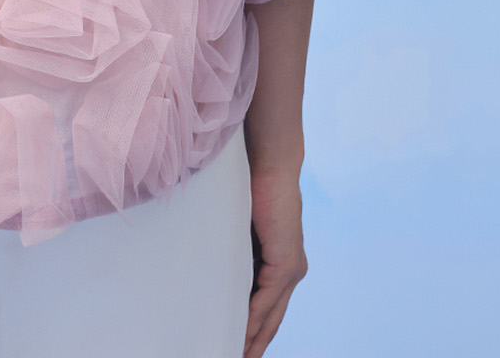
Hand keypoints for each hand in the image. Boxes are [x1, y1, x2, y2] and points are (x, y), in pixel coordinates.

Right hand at [244, 163, 307, 357]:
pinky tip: (239, 336)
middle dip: (252, 345)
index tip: (233, 348)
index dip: (252, 331)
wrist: (269, 160)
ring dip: (251, 340)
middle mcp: (291, 271)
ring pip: (270, 316)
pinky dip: (252, 321)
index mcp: (281, 263)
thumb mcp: (238, 226)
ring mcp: (291, 269)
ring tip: (232, 355)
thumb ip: (231, 248)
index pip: (267, 308)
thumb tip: (208, 262)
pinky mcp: (286, 263)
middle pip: (271, 321)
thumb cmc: (249, 184)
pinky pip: (267, 301)